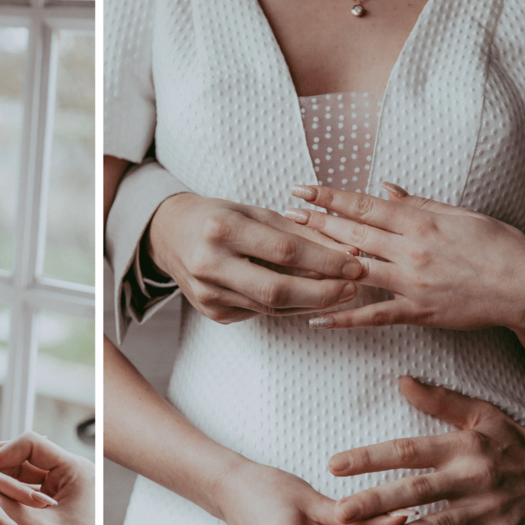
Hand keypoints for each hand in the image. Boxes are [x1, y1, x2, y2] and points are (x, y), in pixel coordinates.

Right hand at [147, 193, 364, 323]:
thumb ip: (297, 232)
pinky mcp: (212, 312)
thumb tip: (345, 251)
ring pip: (272, 306)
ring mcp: (208, 293)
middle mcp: (210, 264)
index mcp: (221, 228)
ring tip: (338, 292)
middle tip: (353, 287)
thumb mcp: (253, 212)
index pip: (285, 251)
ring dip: (311, 301)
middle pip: (278, 289)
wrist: (169, 236)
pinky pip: (260, 312)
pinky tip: (307, 298)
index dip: (325, 260)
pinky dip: (288, 305)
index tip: (355, 262)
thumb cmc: (217, 218)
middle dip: (322, 292)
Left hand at [285, 183, 524, 331]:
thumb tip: (383, 188)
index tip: (302, 189)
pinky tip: (315, 317)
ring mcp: (412, 283)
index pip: (365, 205)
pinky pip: (373, 315)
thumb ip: (417, 204)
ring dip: (321, 263)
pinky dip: (343, 317)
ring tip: (289, 257)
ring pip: (356, 270)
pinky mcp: (417, 312)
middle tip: (282, 216)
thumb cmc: (497, 246)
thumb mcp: (460, 215)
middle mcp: (411, 250)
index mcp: (420, 222)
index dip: (329, 197)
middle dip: (315, 224)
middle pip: (353, 234)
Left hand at [329, 377, 524, 524]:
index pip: (407, 450)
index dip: (370, 457)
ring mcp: (484, 513)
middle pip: (416, 491)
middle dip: (377, 502)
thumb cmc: (515, 445)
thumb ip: (440, 400)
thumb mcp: (482, 415)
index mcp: (460, 448)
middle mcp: (470, 479)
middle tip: (341, 511)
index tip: (334, 465)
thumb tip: (401, 380)